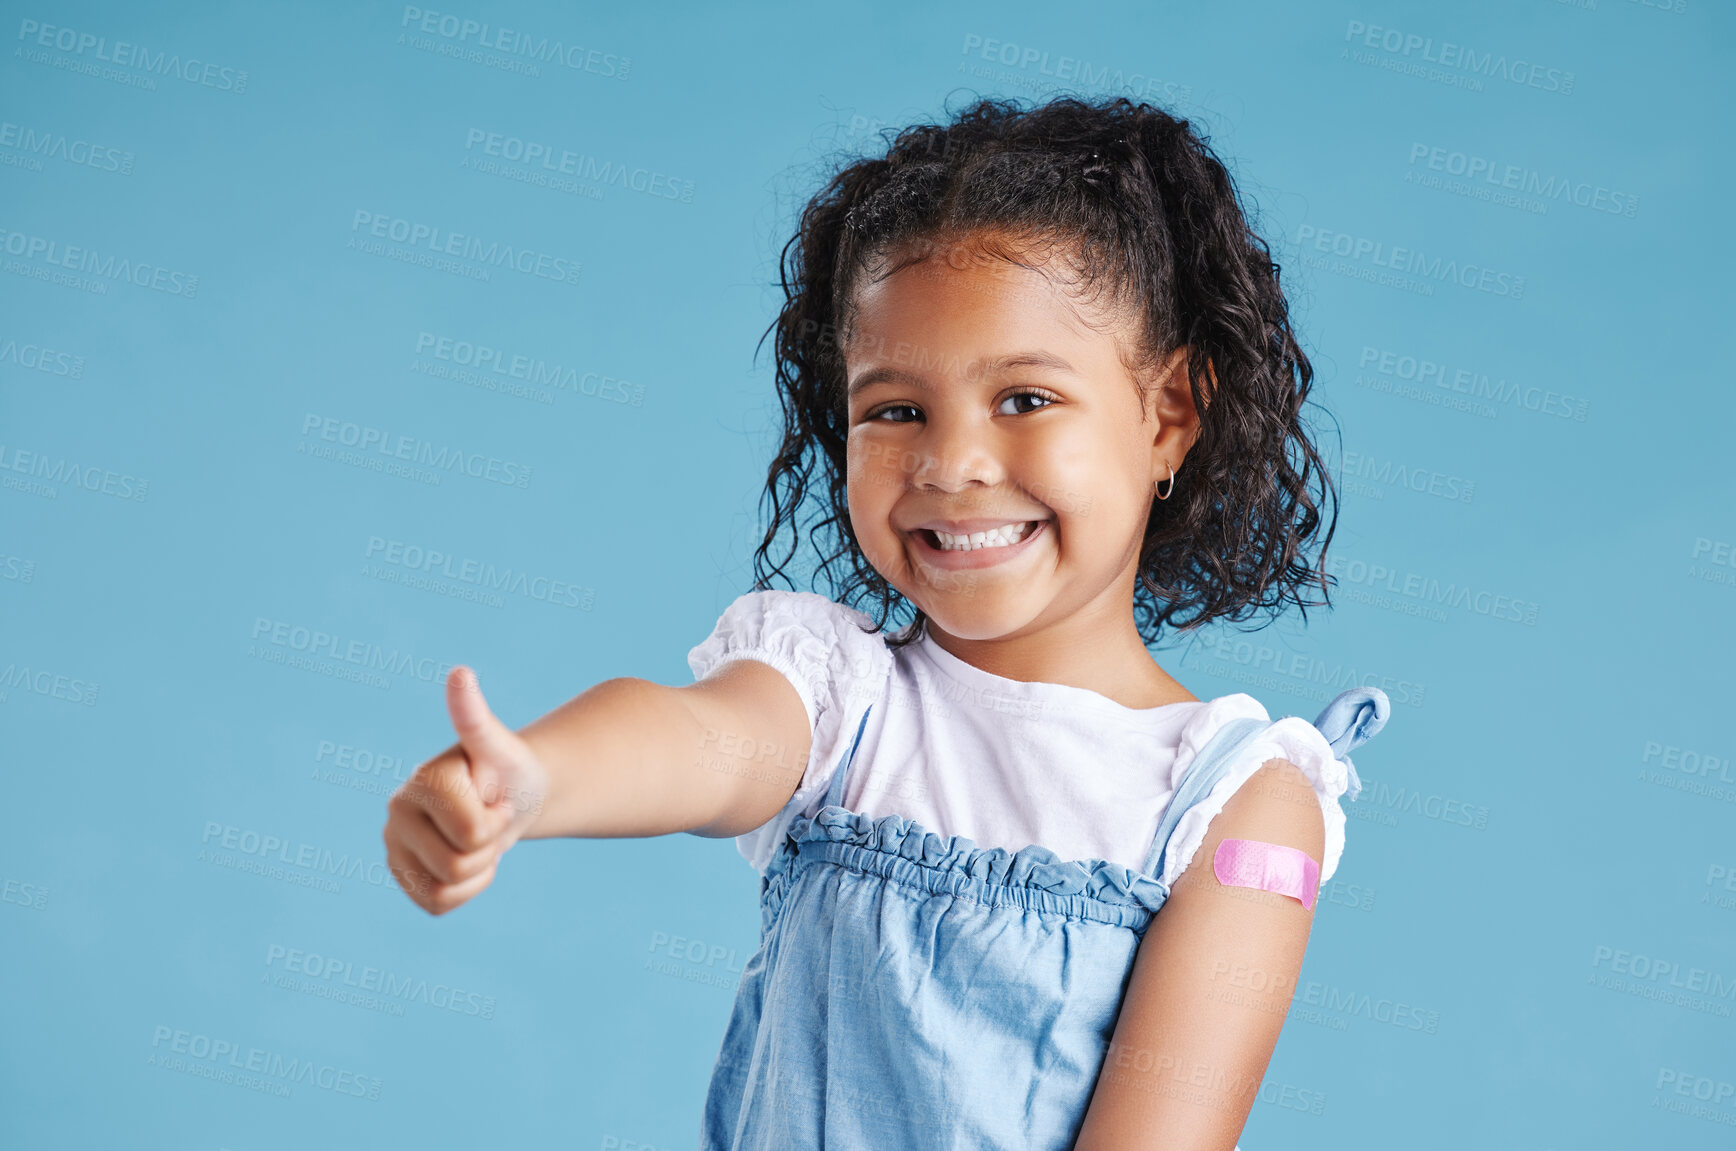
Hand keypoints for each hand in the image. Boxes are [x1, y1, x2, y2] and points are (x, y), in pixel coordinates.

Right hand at [383, 666, 549, 914]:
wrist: (512, 798)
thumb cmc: (511, 770)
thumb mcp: (503, 747)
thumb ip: (477, 718)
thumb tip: (460, 673)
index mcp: (420, 781)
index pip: (472, 832)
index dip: (497, 821)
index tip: (494, 798)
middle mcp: (396, 811)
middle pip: (457, 863)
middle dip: (488, 847)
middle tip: (487, 819)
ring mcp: (393, 845)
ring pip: (445, 888)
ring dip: (477, 870)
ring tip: (477, 839)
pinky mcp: (401, 874)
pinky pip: (436, 903)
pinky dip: (464, 889)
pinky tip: (467, 860)